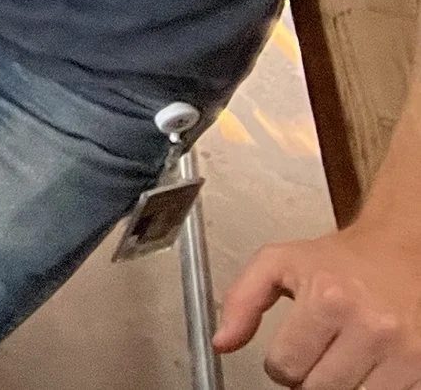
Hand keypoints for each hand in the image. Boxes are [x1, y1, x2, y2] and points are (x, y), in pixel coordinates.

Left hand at [215, 224, 420, 386]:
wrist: (402, 250)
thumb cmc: (341, 259)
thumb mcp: (279, 262)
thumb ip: (243, 300)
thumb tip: (221, 343)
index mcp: (328, 299)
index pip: (285, 367)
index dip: (281, 362)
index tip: (292, 347)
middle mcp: (370, 326)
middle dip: (310, 376)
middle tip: (319, 352)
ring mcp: (404, 352)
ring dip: (341, 385)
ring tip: (344, 357)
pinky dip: (372, 388)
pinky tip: (369, 364)